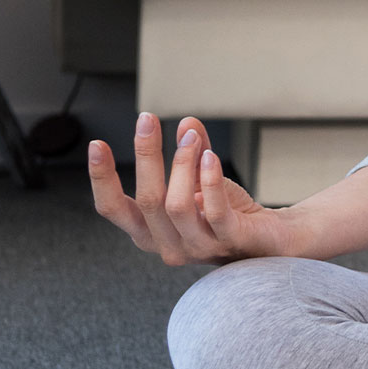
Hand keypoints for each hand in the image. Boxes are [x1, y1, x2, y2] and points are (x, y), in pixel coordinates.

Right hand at [89, 113, 299, 265]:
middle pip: (146, 200)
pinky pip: (214, 210)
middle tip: (147, 120)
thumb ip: (189, 154)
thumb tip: (185, 122)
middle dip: (145, 155)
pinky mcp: (228, 241)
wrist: (270, 239)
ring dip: (181, 163)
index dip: (101, 178)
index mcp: (148, 233)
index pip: (112, 209)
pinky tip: (210, 155)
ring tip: (190, 136)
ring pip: (176, 205)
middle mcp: (167, 246)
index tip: (97, 144)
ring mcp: (198, 248)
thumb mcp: (199, 182)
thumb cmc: (227, 213)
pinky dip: (210, 179)